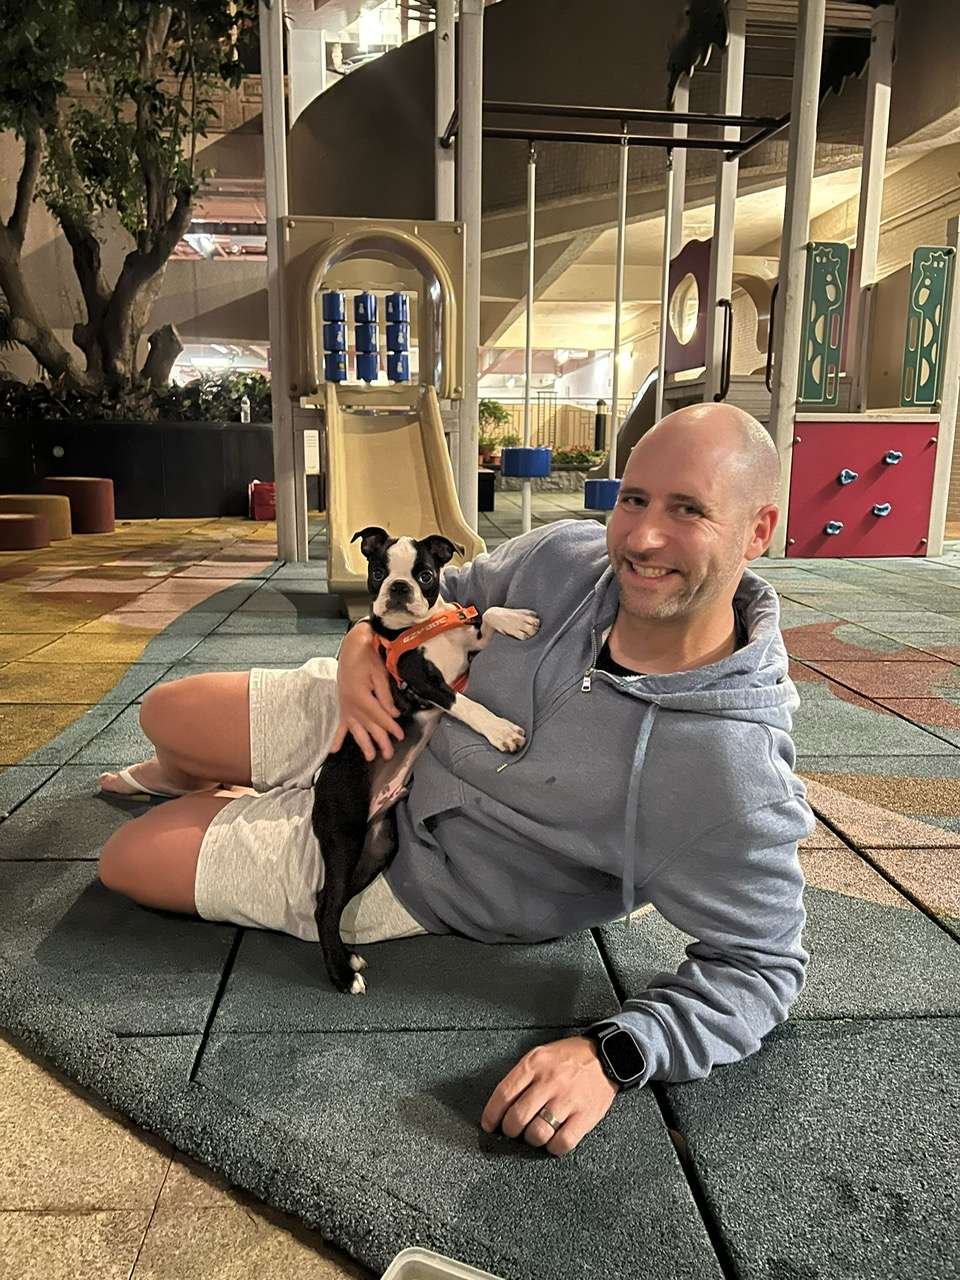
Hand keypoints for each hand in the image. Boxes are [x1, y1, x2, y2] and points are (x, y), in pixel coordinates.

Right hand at [330, 622, 403, 761]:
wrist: (352, 646)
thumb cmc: (368, 657)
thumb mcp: (380, 674)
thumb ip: (385, 696)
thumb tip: (393, 714)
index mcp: (362, 697)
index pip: (380, 717)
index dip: (391, 727)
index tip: (400, 736)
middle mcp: (351, 705)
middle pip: (369, 727)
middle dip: (380, 741)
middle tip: (389, 754)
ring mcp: (345, 706)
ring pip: (356, 729)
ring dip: (363, 744)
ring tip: (370, 757)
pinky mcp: (343, 705)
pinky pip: (340, 725)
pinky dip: (337, 738)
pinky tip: (334, 750)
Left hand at [479, 1035, 618, 1156]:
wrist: (608, 1055)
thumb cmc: (570, 1057)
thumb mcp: (541, 1055)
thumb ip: (522, 1076)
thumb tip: (502, 1105)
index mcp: (535, 1064)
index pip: (503, 1094)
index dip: (492, 1114)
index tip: (489, 1124)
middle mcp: (549, 1081)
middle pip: (517, 1117)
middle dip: (510, 1130)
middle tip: (513, 1131)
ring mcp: (568, 1099)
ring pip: (538, 1133)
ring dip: (531, 1139)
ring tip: (534, 1134)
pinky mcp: (585, 1115)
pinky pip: (562, 1142)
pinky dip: (553, 1147)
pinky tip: (553, 1141)